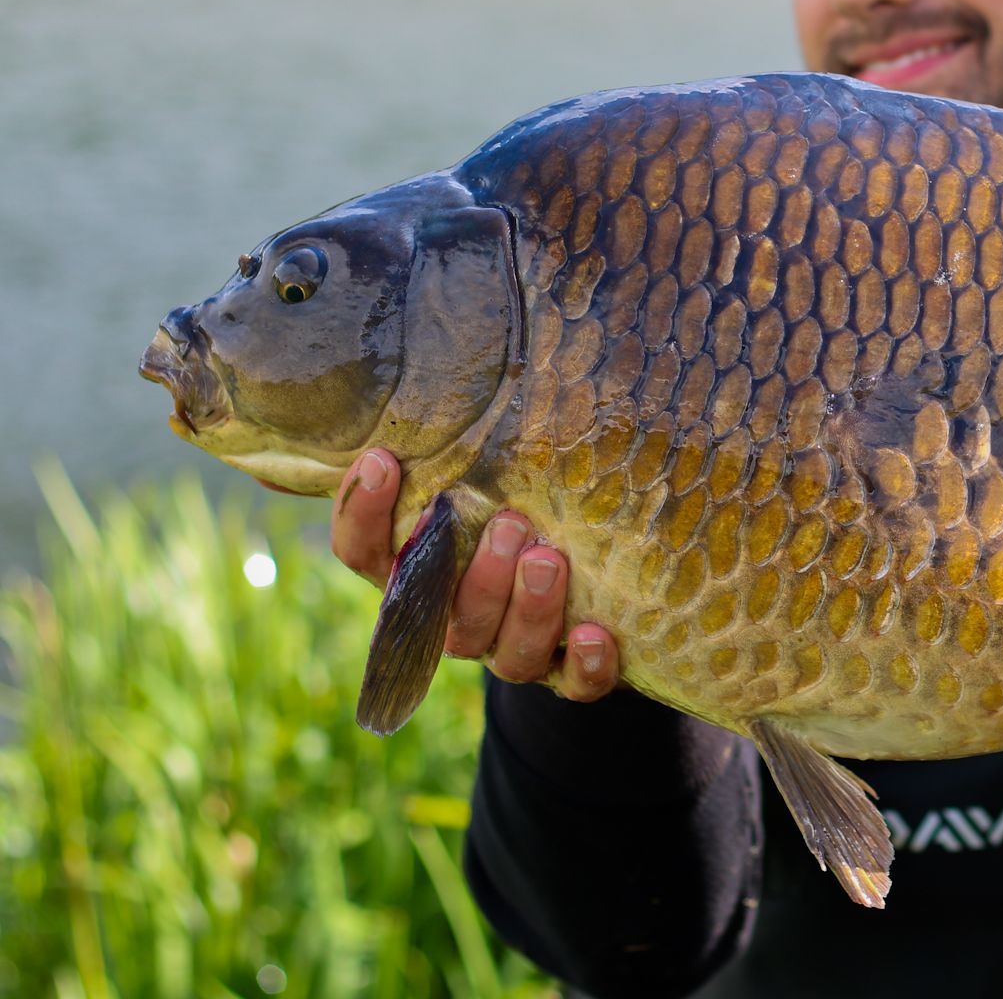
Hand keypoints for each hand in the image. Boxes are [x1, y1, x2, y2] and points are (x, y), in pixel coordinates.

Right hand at [330, 448, 619, 700]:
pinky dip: (584, 665)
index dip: (361, 513)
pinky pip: (573, 685)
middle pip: (443, 614)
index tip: (384, 458)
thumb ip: (449, 430)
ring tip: (551, 558)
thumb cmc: (523, 496)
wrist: (594, 576)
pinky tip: (600, 633)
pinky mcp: (573, 670)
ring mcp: (512, 648)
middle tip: (511, 521)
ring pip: (504, 652)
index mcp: (418, 568)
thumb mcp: (486, 463)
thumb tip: (408, 358)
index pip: (364, 552)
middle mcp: (457, 615)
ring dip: (525, 609)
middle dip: (476, 573)